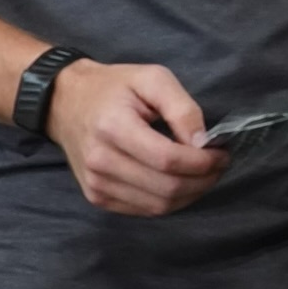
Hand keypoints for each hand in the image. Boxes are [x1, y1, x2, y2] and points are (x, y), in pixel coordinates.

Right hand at [45, 59, 227, 216]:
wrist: (66, 103)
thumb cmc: (114, 87)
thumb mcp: (152, 78)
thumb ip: (181, 107)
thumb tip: (203, 142)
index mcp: (114, 128)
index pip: (167, 160)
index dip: (202, 162)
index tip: (221, 152)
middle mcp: (101, 162)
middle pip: (165, 188)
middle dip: (203, 180)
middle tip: (219, 164)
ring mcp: (96, 185)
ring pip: (158, 206)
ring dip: (190, 194)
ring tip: (205, 174)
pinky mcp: (97, 197)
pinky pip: (144, 210)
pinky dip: (170, 201)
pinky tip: (181, 182)